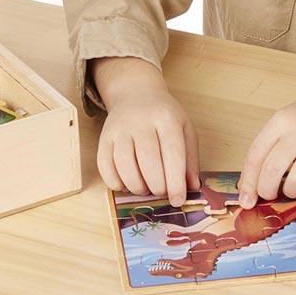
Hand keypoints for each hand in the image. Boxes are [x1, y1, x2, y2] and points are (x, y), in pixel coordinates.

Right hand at [92, 58, 200, 207]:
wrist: (136, 94)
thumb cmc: (164, 116)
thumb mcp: (185, 129)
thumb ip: (190, 159)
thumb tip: (192, 187)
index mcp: (166, 119)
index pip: (173, 154)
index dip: (175, 182)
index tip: (177, 200)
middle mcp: (141, 122)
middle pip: (148, 162)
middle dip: (157, 187)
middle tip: (162, 192)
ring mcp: (120, 129)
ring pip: (125, 167)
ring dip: (137, 187)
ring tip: (146, 188)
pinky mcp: (104, 138)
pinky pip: (105, 167)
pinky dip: (116, 183)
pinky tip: (128, 184)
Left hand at [237, 74, 295, 207]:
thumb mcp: (289, 120)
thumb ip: (271, 145)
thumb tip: (252, 185)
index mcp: (281, 121)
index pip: (255, 156)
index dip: (247, 183)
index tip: (246, 200)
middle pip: (271, 171)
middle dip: (266, 191)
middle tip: (270, 195)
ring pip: (294, 184)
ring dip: (290, 193)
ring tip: (294, 185)